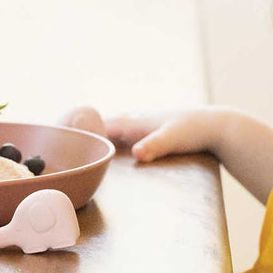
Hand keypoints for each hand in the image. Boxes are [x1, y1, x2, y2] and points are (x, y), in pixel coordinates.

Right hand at [70, 106, 215, 161]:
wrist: (214, 124)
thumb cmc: (192, 131)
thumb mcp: (172, 139)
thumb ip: (154, 146)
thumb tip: (136, 153)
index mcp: (134, 122)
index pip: (100, 126)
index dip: (80, 131)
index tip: (57, 137)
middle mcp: (134, 119)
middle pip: (102, 124)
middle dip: (84, 131)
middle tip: (60, 140)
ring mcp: (142, 122)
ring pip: (112, 126)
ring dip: (97, 132)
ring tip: (80, 140)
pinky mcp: (150, 128)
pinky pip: (124, 131)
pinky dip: (112, 135)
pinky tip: (112, 141)